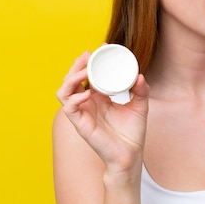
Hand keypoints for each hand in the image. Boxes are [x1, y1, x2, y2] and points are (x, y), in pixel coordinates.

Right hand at [56, 51, 149, 177]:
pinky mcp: (80, 125)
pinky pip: (69, 109)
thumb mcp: (140, 106)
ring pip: (64, 92)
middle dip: (77, 64)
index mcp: (99, 96)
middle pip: (72, 79)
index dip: (91, 60)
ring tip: (83, 72)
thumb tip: (140, 75)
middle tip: (88, 55)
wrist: (131, 156)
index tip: (102, 47)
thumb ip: (141, 90)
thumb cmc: (133, 133)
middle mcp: (87, 102)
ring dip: (70, 79)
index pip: (88, 74)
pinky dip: (74, 100)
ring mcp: (82, 113)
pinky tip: (86, 94)